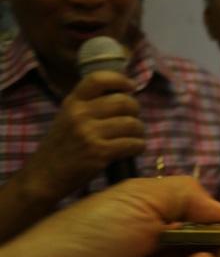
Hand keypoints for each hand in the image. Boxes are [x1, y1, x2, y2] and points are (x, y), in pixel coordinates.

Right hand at [23, 71, 144, 200]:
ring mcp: (89, 133)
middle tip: (132, 121)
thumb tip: (125, 95)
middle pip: (124, 101)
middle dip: (135, 111)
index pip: (98, 79)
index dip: (120, 80)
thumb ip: (89, 106)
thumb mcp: (67, 118)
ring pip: (132, 124)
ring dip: (139, 132)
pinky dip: (139, 146)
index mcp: (72, 103)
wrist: (43, 177)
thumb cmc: (60, 148)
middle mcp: (79, 114)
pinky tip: (133, 149)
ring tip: (133, 137)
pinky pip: (133, 144)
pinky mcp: (99, 152)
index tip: (131, 87)